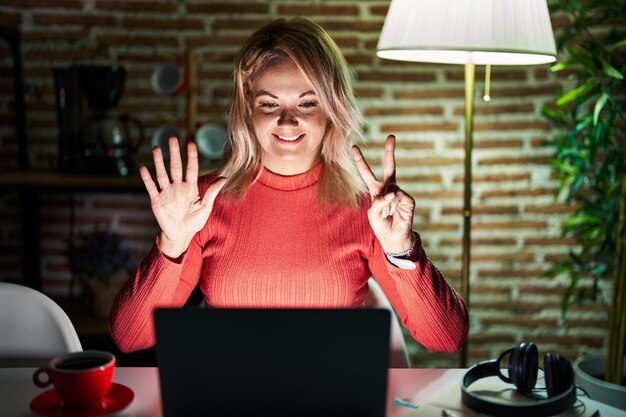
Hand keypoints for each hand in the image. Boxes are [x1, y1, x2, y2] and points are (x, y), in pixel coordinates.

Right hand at [140, 137, 226, 257]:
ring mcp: (166, 192)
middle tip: (173, 138)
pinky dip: (146, 178)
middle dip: (174, 152)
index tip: (191, 143)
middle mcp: (177, 187)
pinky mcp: (156, 200)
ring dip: (159, 161)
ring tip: (156, 148)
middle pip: (175, 166)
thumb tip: (225, 178)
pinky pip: (151, 187)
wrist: (180, 236)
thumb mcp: (205, 207)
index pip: (191, 168)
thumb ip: (212, 192)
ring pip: (162, 174)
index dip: (191, 156)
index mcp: (190, 187)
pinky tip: (143, 168)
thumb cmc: (194, 222)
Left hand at [352, 135, 414, 253]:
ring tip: (387, 213)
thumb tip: (393, 192)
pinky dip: (393, 204)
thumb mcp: (372, 213)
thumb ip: (378, 201)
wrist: (393, 238)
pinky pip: (397, 195)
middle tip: (391, 136)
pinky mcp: (408, 199)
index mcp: (376, 190)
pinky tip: (394, 212)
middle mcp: (388, 188)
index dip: (360, 161)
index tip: (354, 147)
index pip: (367, 173)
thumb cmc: (381, 226)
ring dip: (386, 201)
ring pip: (390, 187)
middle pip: (389, 166)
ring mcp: (399, 193)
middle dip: (390, 151)